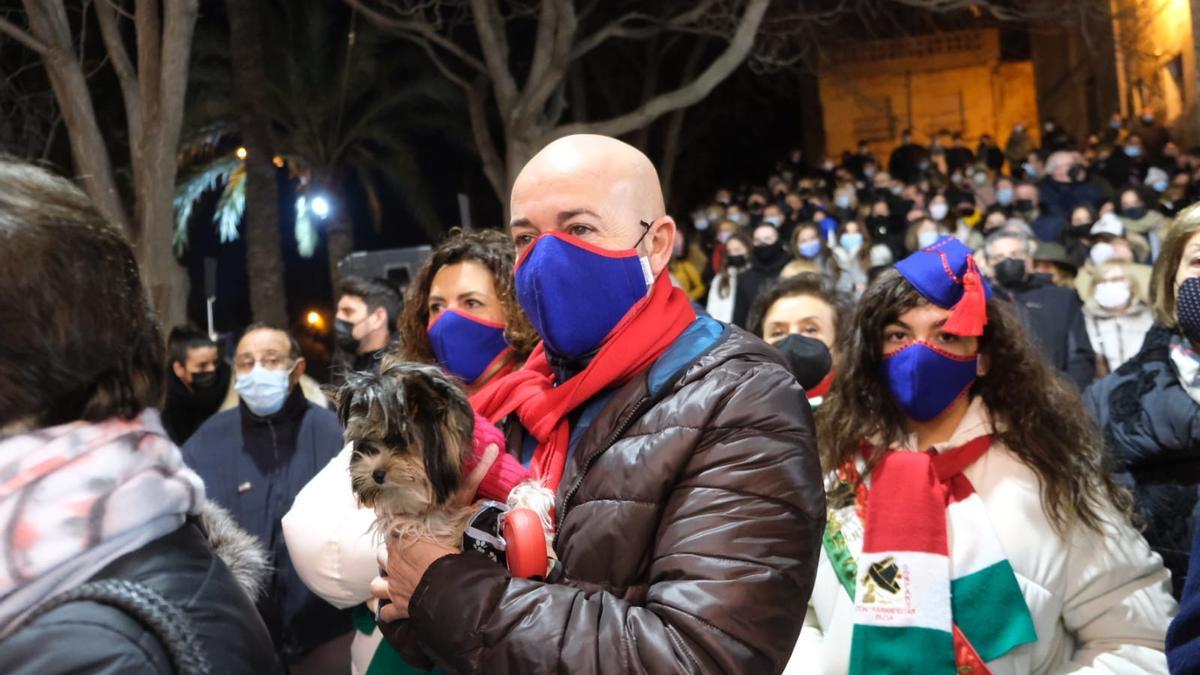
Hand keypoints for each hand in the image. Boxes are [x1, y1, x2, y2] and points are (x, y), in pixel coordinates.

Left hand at [368, 443, 497, 621]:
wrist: (443, 588)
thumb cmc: (449, 552)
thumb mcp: (460, 516)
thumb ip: (470, 487)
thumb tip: (490, 449)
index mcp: (404, 537)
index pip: (393, 525)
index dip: (396, 525)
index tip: (398, 526)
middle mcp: (392, 560)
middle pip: (383, 555)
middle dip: (390, 555)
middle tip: (402, 556)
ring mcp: (392, 584)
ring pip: (378, 583)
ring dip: (383, 584)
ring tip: (390, 584)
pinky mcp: (397, 607)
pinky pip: (385, 611)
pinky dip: (387, 611)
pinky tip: (390, 611)